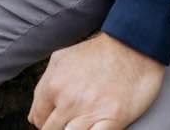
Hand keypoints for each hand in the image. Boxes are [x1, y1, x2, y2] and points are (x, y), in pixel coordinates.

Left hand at [27, 33, 165, 129]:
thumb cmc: (98, 52)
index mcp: (53, 85)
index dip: (45, 119)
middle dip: (58, 127)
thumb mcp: (61, 58)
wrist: (133, 47)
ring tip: (82, 122)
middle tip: (70, 120)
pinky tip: (93, 126)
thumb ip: (46, 83)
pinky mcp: (112, 121)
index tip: (55, 118)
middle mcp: (68, 100)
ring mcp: (90, 112)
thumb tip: (37, 108)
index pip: (37, 117)